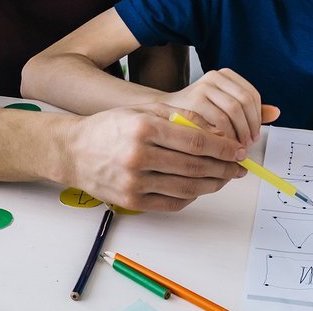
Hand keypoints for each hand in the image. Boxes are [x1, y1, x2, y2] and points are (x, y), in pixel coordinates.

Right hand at [62, 102, 248, 211]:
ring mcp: (134, 181)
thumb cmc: (109, 127)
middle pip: (195, 166)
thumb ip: (178, 116)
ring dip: (213, 184)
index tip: (238, 150)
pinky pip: (172, 202)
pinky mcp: (132, 200)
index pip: (195, 141)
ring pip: (188, 187)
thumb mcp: (141, 109)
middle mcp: (139, 155)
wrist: (72, 151)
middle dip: (224, 167)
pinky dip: (192, 196)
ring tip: (225, 178)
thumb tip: (215, 129)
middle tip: (239, 167)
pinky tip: (200, 187)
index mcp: (143, 128)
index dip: (223, 147)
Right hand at [161, 68, 279, 144]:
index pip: (252, 95)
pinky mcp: (193, 100)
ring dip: (238, 133)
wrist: (165, 113)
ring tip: (236, 147)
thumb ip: (250, 110)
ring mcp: (203, 86)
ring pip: (233, 111)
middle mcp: (214, 77)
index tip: (255, 136)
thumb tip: (276, 112)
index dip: (258, 118)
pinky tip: (222, 144)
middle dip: (249, 127)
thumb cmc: (197, 113)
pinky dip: (224, 135)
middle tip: (247, 144)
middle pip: (244, 103)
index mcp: (225, 75)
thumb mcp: (225, 107)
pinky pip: (218, 120)